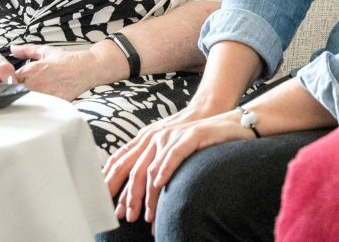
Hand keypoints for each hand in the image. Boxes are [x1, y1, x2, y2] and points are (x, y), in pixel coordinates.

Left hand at [9, 43, 101, 100]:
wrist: (87, 69)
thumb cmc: (68, 61)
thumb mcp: (45, 51)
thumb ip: (26, 50)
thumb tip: (13, 49)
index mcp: (30, 71)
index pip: (7, 80)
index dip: (7, 81)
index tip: (10, 81)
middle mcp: (34, 85)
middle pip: (13, 93)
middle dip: (14, 91)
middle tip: (21, 90)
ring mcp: (42, 96)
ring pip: (24, 102)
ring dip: (24, 100)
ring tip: (32, 96)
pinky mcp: (51, 105)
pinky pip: (38, 109)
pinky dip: (36, 107)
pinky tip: (41, 103)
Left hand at [104, 107, 253, 223]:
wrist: (231, 121)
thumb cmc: (202, 140)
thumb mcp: (173, 149)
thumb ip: (157, 162)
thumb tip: (144, 187)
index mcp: (148, 140)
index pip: (122, 162)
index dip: (112, 183)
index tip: (108, 205)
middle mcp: (155, 137)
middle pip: (133, 169)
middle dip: (128, 196)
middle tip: (126, 217)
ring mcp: (172, 135)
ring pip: (151, 168)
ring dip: (147, 195)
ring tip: (146, 215)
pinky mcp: (190, 135)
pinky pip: (173, 155)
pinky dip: (164, 171)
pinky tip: (160, 185)